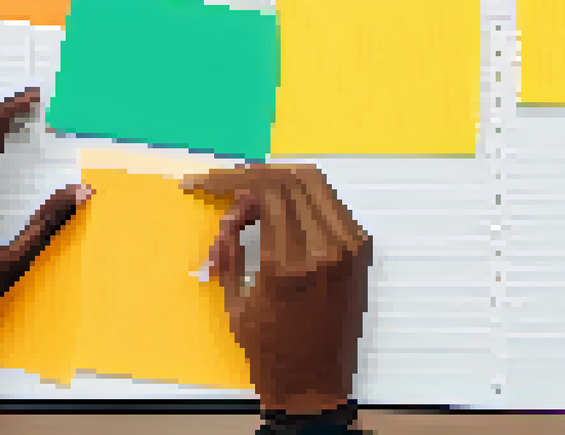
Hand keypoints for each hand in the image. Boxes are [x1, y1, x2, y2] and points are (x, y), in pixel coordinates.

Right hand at [181, 163, 371, 414]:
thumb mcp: (235, 301)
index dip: (231, 178)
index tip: (205, 182)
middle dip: (252, 177)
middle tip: (226, 189)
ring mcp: (350, 247)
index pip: (268, 189)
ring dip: (277, 186)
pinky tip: (274, 217)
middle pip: (293, 177)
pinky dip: (299, 201)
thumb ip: (230, 249)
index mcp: (292, 262)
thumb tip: (230, 216)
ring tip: (248, 209)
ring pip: (314, 186)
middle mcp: (328, 248)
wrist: (314, 386)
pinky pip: (328, 205)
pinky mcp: (359, 251)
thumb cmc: (271, 353)